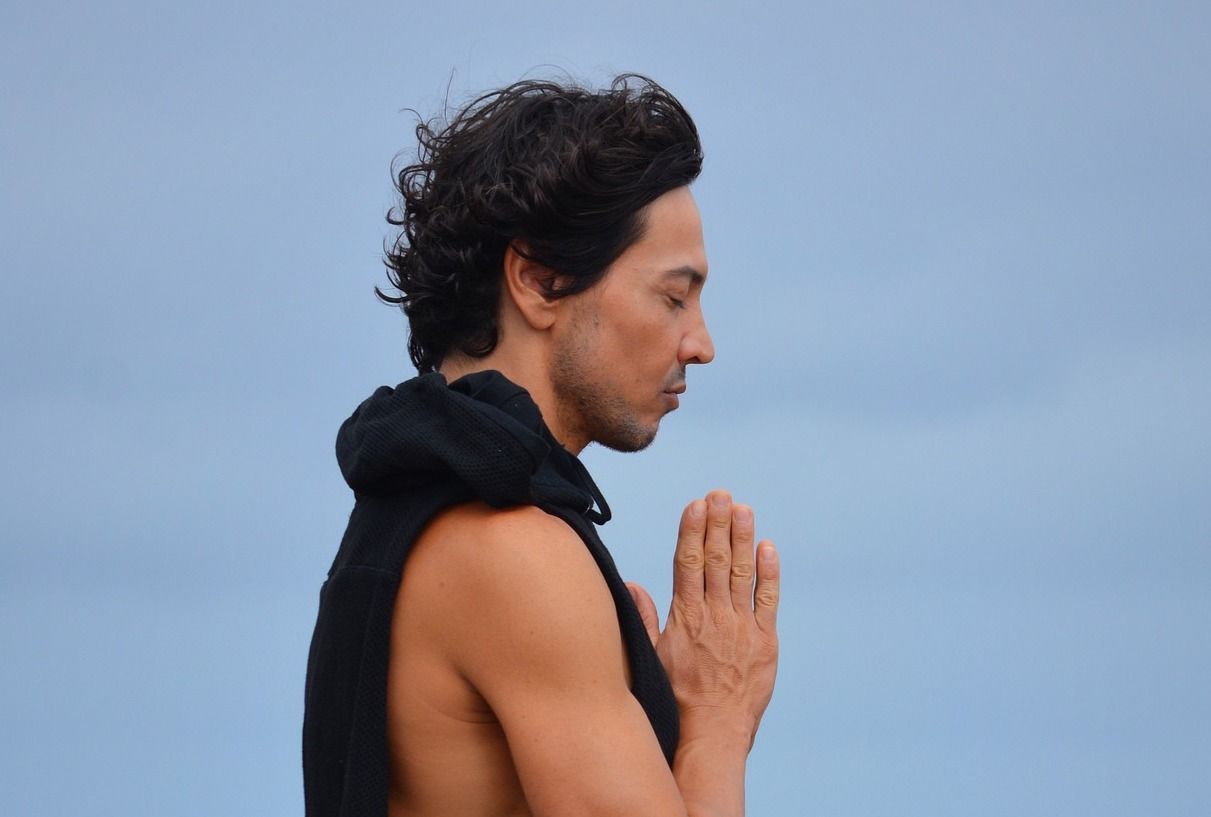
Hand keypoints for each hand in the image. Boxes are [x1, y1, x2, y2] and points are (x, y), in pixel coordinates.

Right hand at [628, 490, 779, 747]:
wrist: (711, 735)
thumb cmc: (676, 700)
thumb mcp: (650, 658)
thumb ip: (642, 619)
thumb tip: (633, 584)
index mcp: (685, 617)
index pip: (688, 563)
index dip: (693, 530)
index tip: (696, 504)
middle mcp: (714, 616)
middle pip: (715, 560)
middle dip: (717, 523)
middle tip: (720, 493)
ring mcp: (742, 627)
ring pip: (741, 573)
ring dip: (742, 538)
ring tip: (742, 508)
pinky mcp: (765, 642)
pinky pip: (768, 600)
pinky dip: (768, 573)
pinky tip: (767, 548)